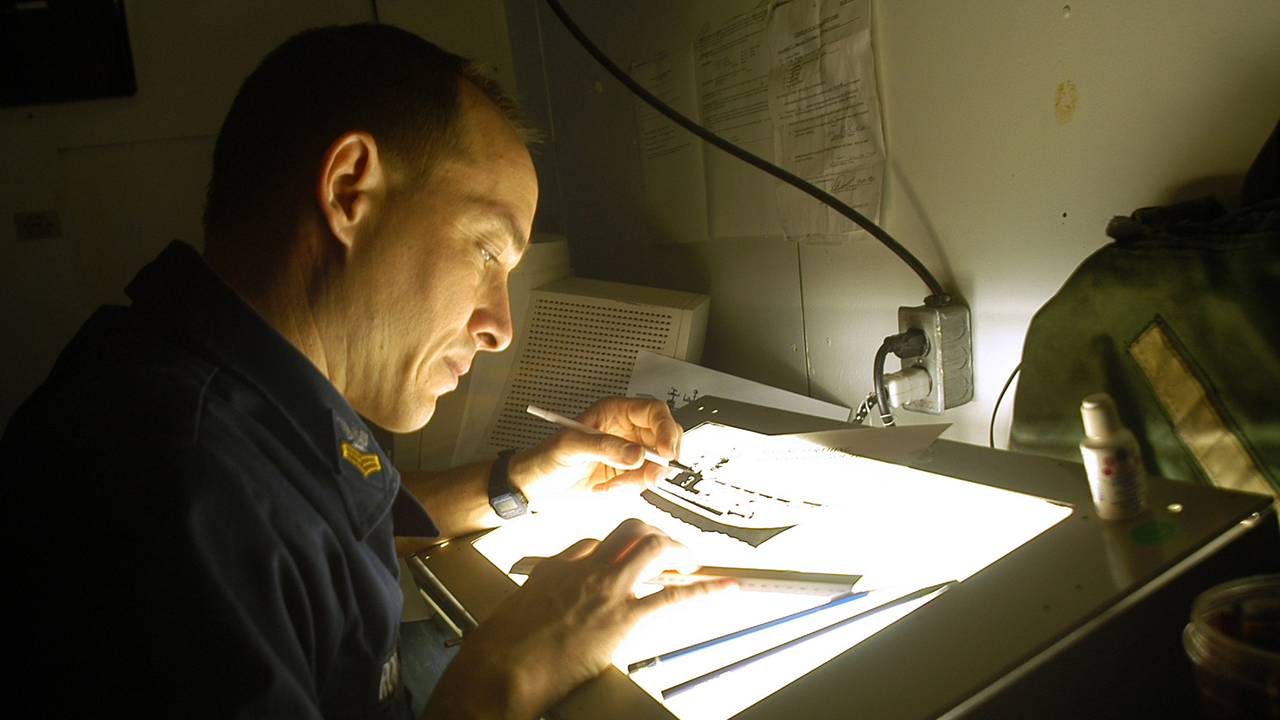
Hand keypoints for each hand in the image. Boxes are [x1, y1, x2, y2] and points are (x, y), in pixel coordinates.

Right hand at [424, 519, 730, 719]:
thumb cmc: (502, 649)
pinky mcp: (622, 618)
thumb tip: (550, 602)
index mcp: (557, 567)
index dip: (616, 550)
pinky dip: (705, 590)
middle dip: (655, 536)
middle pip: (630, 531)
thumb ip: (540, 597)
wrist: (501, 669)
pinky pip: (672, 597)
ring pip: (653, 547)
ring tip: (693, 562)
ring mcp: (606, 590)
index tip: (626, 558)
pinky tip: (723, 588)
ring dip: (679, 551)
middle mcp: (584, 568)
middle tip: (669, 553)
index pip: (594, 543)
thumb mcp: (517, 609)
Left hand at [511, 397, 683, 501]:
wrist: (535, 486)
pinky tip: (604, 489)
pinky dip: (627, 491)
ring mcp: (628, 454)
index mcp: (615, 412)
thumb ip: (604, 447)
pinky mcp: (626, 475)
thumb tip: (637, 454)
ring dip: (638, 481)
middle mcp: (626, 431)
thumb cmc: (545, 457)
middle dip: (659, 462)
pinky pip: (642, 483)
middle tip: (649, 478)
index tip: (667, 453)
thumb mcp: (570, 446)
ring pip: (657, 465)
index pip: (654, 412)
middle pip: (664, 439)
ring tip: (610, 486)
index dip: (666, 430)